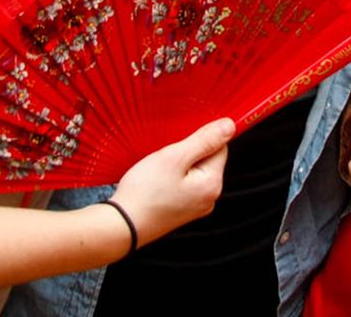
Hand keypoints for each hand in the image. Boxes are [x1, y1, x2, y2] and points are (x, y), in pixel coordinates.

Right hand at [112, 117, 233, 246]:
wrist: (121, 225)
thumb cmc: (145, 192)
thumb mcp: (175, 157)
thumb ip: (204, 141)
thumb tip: (229, 126)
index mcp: (212, 184)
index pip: (220, 147)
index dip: (200, 138)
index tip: (182, 140)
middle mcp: (209, 198)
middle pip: (208, 159)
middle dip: (189, 151)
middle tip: (167, 155)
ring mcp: (195, 206)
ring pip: (194, 170)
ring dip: (179, 163)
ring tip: (160, 168)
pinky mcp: (182, 209)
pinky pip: (185, 183)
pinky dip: (173, 176)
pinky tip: (158, 178)